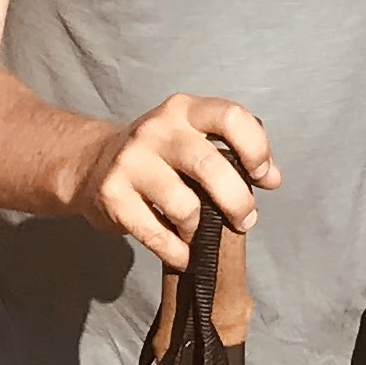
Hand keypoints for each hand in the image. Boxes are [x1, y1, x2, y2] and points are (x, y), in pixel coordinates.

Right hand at [74, 94, 275, 268]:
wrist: (93, 164)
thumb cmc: (160, 155)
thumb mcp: (194, 137)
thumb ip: (233, 151)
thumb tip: (272, 178)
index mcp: (185, 110)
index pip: (231, 117)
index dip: (256, 149)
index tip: (265, 178)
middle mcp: (157, 130)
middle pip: (210, 166)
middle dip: (237, 201)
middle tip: (245, 219)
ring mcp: (131, 161)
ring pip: (185, 206)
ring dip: (201, 229)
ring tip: (200, 233)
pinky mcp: (112, 195)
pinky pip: (156, 234)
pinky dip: (177, 251)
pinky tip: (184, 254)